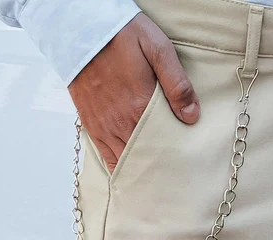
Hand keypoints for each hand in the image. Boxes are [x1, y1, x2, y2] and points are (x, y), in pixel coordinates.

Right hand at [68, 15, 199, 174]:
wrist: (80, 28)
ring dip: (141, 169)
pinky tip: (131, 173)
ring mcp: (104, 126)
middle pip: (146, 156)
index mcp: (140, 106)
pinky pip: (107, 157)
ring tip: (156, 178)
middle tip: (174, 176)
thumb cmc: (120, 34)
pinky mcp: (92, 125)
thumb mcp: (157, 48)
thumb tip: (192, 116)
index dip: (175, 156)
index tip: (186, 163)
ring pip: (127, 161)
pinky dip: (120, 168)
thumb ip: (177, 84)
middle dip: (160, 166)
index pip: (163, 143)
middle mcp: (121, 122)